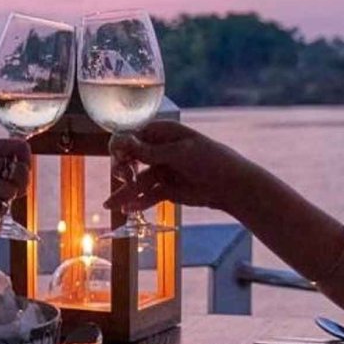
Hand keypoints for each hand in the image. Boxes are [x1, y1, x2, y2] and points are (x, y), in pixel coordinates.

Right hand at [104, 121, 252, 213]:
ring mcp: (162, 170)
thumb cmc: (211, 160)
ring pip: (138, 181)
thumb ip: (151, 151)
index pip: (133, 135)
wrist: (232, 185)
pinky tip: (127, 210)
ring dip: (125, 192)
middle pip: (131, 159)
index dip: (121, 145)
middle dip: (122, 169)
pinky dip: (138, 203)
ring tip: (111, 206)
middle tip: (123, 178)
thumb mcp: (180, 153)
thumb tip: (123, 141)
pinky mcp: (167, 190)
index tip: (118, 156)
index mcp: (163, 133)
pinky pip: (148, 196)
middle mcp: (159, 150)